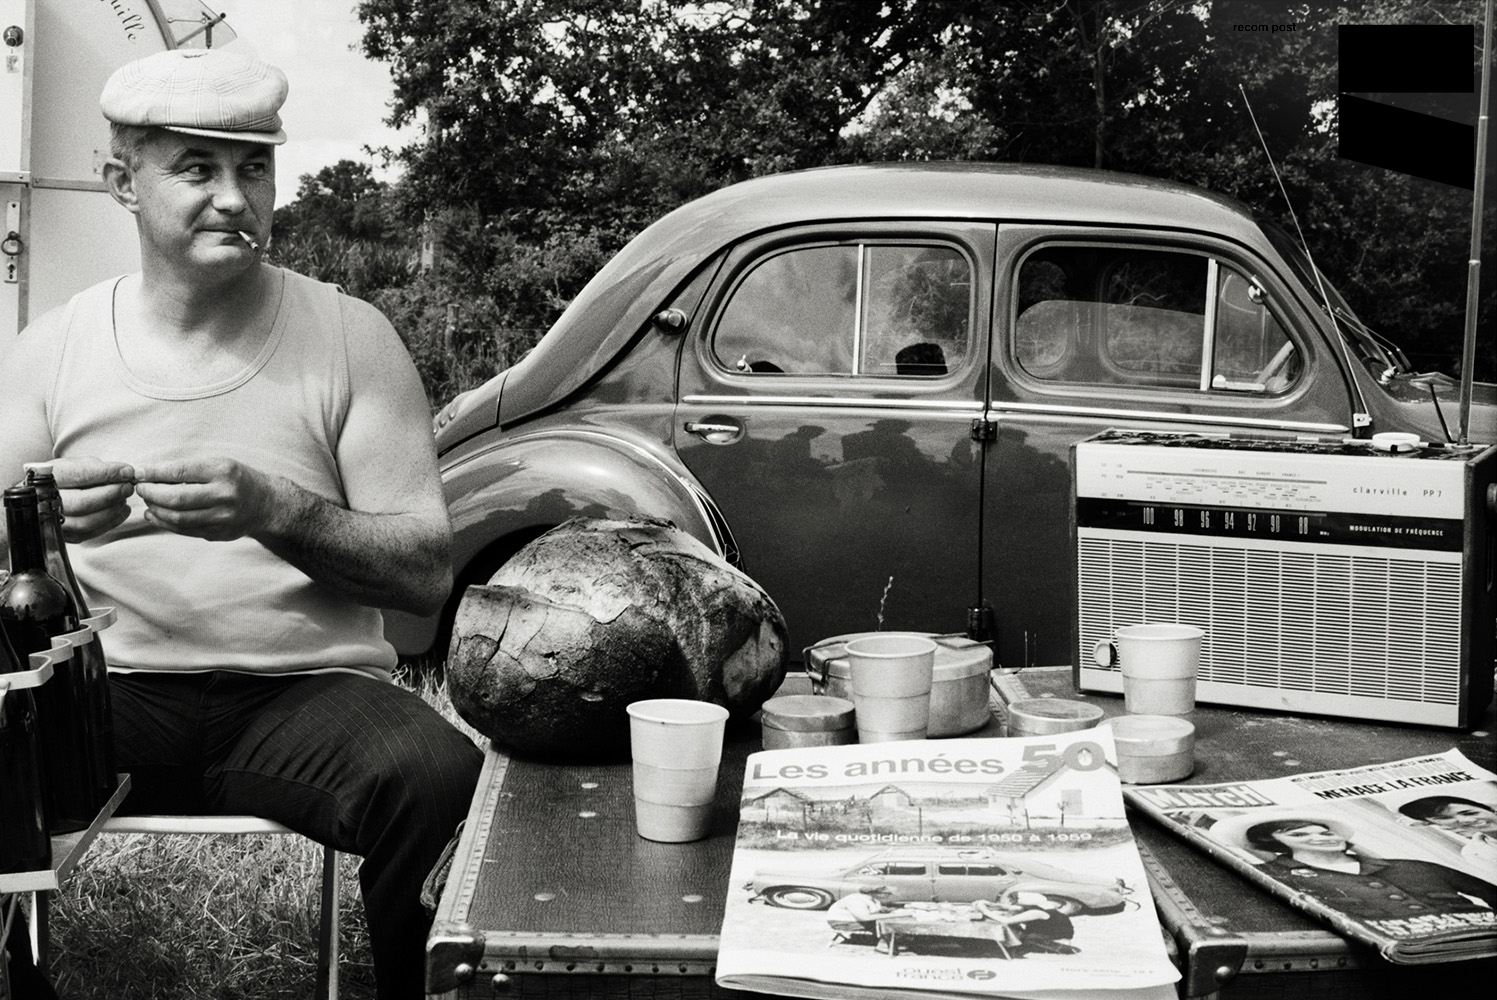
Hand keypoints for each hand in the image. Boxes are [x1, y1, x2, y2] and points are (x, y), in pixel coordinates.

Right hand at [49, 457, 136, 542]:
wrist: (42, 496)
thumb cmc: (62, 478)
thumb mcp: (74, 464)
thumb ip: (97, 468)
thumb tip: (125, 473)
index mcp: (45, 477)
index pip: (79, 475)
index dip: (107, 473)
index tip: (127, 471)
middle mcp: (44, 501)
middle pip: (82, 502)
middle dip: (111, 494)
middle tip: (128, 487)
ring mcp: (52, 521)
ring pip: (86, 522)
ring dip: (112, 510)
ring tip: (124, 497)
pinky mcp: (65, 535)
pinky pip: (90, 533)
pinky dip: (111, 521)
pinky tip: (121, 509)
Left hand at [132, 458, 275, 541]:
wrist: (265, 503)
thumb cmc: (236, 479)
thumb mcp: (218, 464)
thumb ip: (187, 470)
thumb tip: (148, 475)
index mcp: (223, 472)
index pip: (180, 472)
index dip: (154, 473)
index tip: (138, 473)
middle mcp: (224, 495)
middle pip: (176, 498)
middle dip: (151, 493)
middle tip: (140, 489)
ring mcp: (222, 517)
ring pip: (177, 517)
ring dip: (155, 509)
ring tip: (147, 502)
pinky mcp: (219, 533)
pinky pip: (184, 530)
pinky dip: (164, 523)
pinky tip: (155, 514)